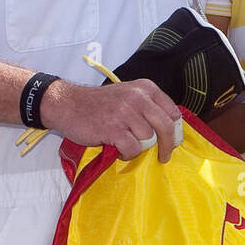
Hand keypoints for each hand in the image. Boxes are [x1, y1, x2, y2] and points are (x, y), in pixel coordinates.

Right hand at [42, 78, 182, 161]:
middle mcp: (138, 97)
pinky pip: (133, 148)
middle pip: (166, 127)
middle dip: (168, 146)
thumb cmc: (100, 104)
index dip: (175, 130)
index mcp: (146, 88)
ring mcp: (125, 112)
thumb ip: (148, 106)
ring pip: (149, 139)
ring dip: (139, 148)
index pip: (173, 111)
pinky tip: (118, 150)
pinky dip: (127, 154)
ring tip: (127, 145)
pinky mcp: (113, 128)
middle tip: (163, 156)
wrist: (68, 104)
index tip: (172, 141)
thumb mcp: (128, 95)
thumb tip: (170, 129)